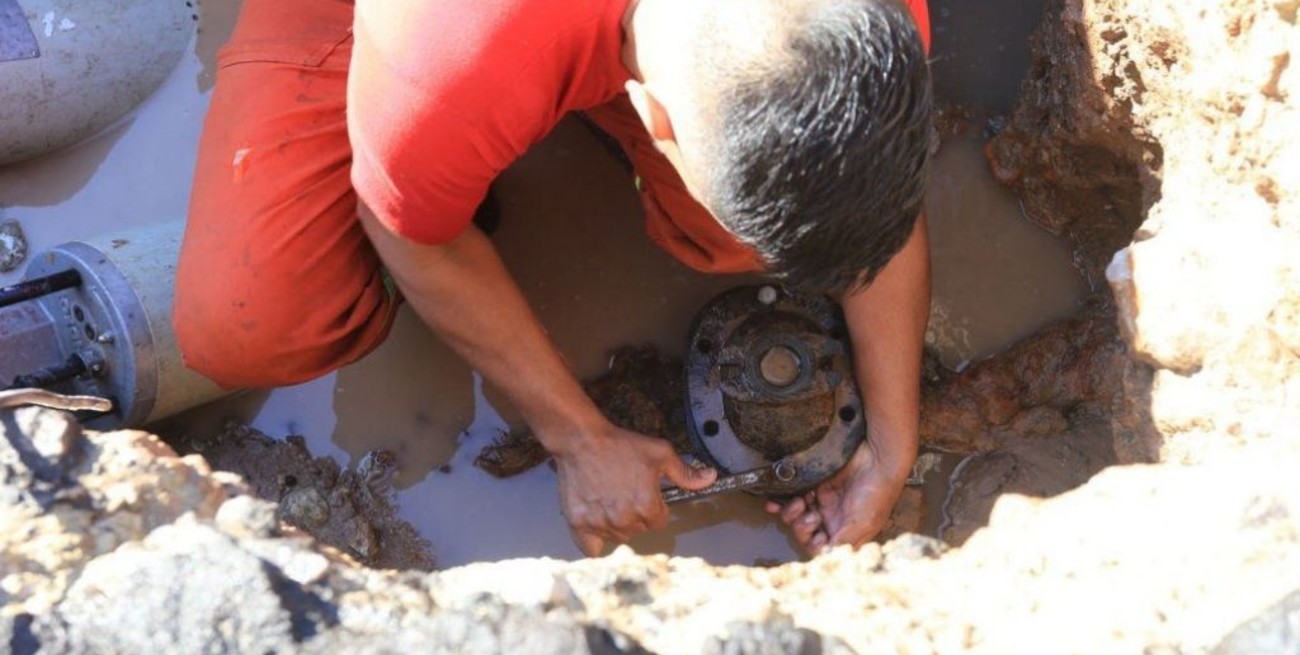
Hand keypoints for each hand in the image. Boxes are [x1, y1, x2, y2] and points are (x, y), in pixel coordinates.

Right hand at [551, 423, 716, 555]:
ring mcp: (600, 524)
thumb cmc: (621, 445)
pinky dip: (596, 542)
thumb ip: (685, 473)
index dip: (654, 507)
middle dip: (636, 515)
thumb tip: (710, 478)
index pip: (659, 522)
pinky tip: (597, 527)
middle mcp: (624, 520)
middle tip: (625, 493)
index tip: (644, 493)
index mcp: (647, 507)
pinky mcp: (578, 524)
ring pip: (618, 537)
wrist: (582, 440)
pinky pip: (591, 550)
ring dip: (617, 526)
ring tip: (609, 501)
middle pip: (638, 530)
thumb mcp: (660, 453)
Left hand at [765, 440, 909, 554]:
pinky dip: (779, 503)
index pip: (820, 550)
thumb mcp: (862, 522)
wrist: (877, 459)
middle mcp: (832, 522)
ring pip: (795, 517)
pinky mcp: (815, 487)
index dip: (814, 545)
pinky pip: (791, 498)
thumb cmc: (877, 494)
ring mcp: (822, 505)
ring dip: (791, 514)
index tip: (818, 535)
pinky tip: (772, 503)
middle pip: (804, 534)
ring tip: (801, 502)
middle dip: (802, 528)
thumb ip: (843, 541)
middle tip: (812, 515)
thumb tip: (827, 559)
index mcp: (845, 535)